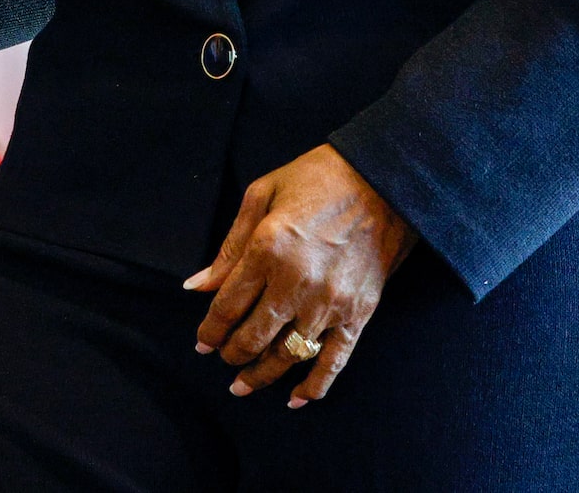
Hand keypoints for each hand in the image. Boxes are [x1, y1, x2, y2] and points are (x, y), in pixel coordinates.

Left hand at [183, 145, 416, 407]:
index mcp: (268, 248)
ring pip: (288, 354)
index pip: (228, 305)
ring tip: (243, 386)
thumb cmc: (315, 179)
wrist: (381, 181)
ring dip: (263, 375)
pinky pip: (333, 360)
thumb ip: (229, 246)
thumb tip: (197, 286)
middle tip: (222, 361)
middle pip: (255, 335)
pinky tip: (295, 399)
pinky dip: (314, 386)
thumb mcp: (261, 195)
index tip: (202, 343)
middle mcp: (297, 282)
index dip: (210, 330)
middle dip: (233, 354)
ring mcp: (330, 303)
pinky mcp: (359, 314)